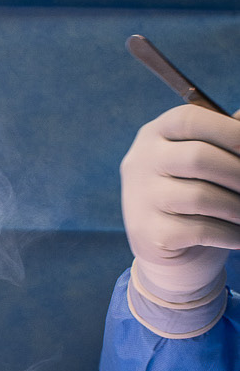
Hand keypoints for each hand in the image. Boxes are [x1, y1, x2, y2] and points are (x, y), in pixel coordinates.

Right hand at [121, 102, 239, 298]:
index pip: (189, 119)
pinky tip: (238, 236)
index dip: (228, 130)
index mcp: (154, 135)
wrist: (169, 251)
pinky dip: (230, 234)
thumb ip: (226, 139)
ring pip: (200, 197)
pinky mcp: (148, 232)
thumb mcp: (207, 161)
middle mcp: (141, 162)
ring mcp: (140, 198)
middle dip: (238, 173)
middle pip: (198, 157)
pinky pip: (201, 230)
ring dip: (237, 208)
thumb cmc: (197, 194)